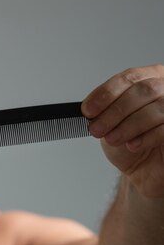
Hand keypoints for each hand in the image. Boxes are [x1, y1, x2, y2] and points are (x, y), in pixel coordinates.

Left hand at [82, 64, 163, 197]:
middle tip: (97, 129)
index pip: (129, 78)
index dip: (106, 93)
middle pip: (144, 90)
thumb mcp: (110, 121)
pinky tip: (132, 145)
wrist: (144, 166)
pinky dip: (146, 137)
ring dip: (128, 126)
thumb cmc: (129, 138)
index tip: (88, 110)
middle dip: (115, 111)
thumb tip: (89, 109)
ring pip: (156, 108)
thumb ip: (104, 110)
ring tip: (112, 139)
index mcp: (150, 78)